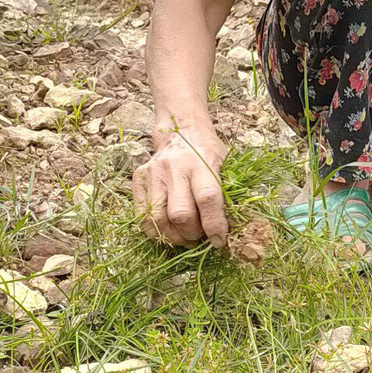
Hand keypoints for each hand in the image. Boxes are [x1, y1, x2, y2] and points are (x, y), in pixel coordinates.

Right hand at [132, 124, 228, 246]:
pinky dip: (156, 231)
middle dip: (192, 234)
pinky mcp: (139, 179)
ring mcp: (154, 173)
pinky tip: (168, 231)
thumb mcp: (225, 164)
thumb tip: (232, 231)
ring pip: (158, 219)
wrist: (181, 131)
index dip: (214, 225)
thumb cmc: (207, 153)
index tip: (219, 241)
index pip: (207, 198)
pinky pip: (142, 216)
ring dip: (173, 237)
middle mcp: (176, 166)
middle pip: (180, 214)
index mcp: (202, 161)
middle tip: (199, 238)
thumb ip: (227, 194)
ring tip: (184, 238)